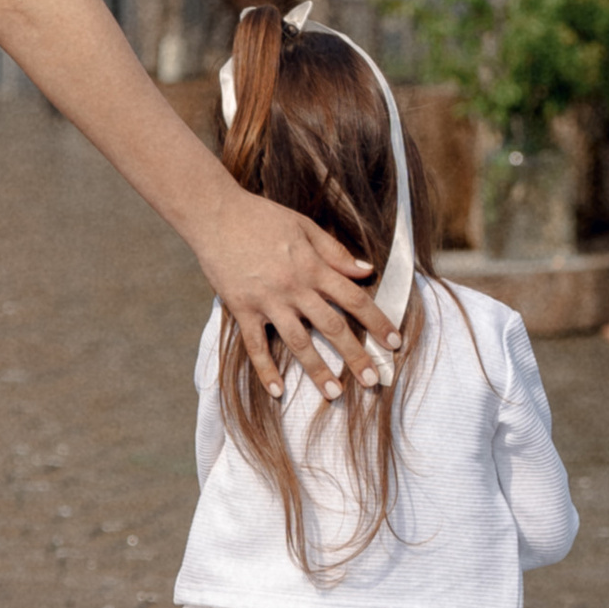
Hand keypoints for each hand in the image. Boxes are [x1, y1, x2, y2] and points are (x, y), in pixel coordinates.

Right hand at [202, 182, 396, 396]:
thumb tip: (366, 271)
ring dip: (318, 370)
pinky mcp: (242, 309)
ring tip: (335, 393)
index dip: (377, 322)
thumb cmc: (260, 216)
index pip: (355, 299)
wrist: (215, 214)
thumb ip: (335, 252)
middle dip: (355, 356)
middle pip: (332, 326)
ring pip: (298, 342)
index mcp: (313, 266)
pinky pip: (256, 345)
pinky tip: (277, 391)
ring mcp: (267, 301)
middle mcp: (294, 287)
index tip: (394, 343)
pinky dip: (266, 370)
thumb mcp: (304, 226)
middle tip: (372, 381)